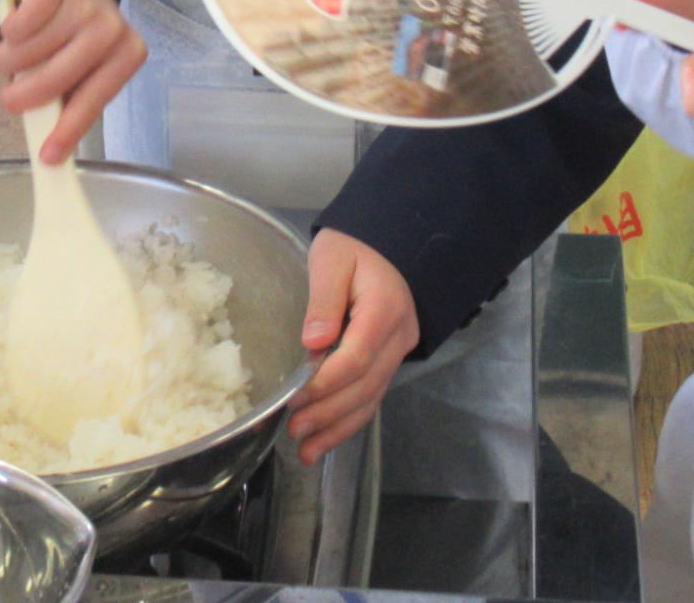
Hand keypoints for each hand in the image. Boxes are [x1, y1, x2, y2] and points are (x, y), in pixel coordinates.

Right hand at [0, 0, 145, 163]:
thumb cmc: (75, 36)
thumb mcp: (80, 68)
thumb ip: (67, 98)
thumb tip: (48, 147)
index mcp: (126, 55)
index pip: (94, 99)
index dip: (69, 129)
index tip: (47, 155)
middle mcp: (112, 27)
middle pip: (57, 77)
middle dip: (25, 96)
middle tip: (9, 101)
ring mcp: (86, 1)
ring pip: (32, 49)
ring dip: (9, 60)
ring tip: (7, 58)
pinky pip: (21, 21)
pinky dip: (10, 29)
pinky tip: (14, 28)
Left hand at [287, 229, 418, 464]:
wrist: (387, 242)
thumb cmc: (354, 246)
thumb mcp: (332, 259)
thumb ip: (324, 300)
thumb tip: (313, 343)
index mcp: (384, 309)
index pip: (358, 356)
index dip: (327, 382)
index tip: (296, 397)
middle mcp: (398, 336)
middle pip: (366, 385)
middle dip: (329, 413)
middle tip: (295, 432)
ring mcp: (397, 351)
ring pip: (371, 398)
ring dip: (338, 427)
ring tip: (306, 452)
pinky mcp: (389, 359)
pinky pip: (372, 395)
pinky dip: (349, 420)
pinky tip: (325, 439)